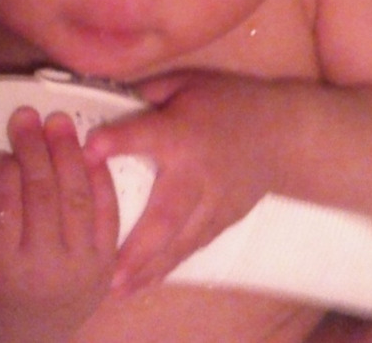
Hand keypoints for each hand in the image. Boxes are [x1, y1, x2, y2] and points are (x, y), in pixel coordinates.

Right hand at [0, 107, 119, 342]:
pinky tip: (88, 150)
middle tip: (27, 116)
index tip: (0, 150)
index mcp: (1, 269)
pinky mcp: (106, 264)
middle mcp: (44, 268)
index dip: (3, 172)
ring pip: (77, 197)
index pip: (4, 208)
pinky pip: (107, 212)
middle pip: (42, 195)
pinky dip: (100, 178)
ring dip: (68, 153)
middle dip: (35, 149)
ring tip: (57, 122)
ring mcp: (80, 265)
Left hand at [83, 71, 288, 295]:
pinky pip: (193, 246)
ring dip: (149, 266)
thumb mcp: (185, 82)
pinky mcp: (223, 220)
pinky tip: (146, 283)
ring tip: (117, 289)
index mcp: (183, 131)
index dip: (119, 140)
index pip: (147, 135)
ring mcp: (213, 202)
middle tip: (108, 270)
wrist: (282, 133)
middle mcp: (197, 172)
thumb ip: (145, 95)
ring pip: (180, 240)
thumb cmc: (226, 101)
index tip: (89, 150)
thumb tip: (102, 105)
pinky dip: (169, 265)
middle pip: (166, 212)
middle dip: (138, 244)